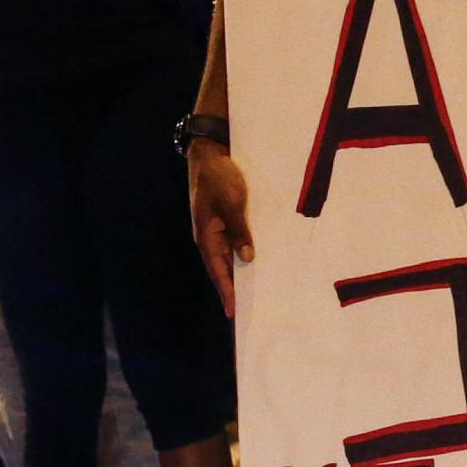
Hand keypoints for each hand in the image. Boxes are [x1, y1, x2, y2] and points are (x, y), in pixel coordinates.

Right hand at [189, 139, 252, 314]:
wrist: (209, 154)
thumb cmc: (218, 176)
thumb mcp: (231, 201)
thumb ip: (239, 229)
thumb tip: (247, 258)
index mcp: (206, 236)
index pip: (218, 271)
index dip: (226, 292)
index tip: (234, 312)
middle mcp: (211, 237)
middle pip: (224, 269)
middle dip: (236, 288)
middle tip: (252, 308)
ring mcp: (218, 230)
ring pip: (231, 256)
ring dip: (243, 271)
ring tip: (259, 290)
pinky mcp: (226, 220)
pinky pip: (236, 242)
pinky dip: (245, 253)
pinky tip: (260, 260)